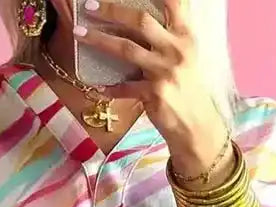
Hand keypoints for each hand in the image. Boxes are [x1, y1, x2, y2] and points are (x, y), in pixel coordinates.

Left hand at [74, 0, 229, 178]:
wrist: (197, 125)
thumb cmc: (187, 88)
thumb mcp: (185, 56)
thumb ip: (167, 35)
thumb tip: (136, 19)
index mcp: (185, 35)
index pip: (174, 2)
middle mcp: (176, 49)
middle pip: (141, 20)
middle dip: (112, 10)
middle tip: (89, 6)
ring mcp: (165, 72)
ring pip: (127, 49)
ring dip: (99, 40)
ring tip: (79, 34)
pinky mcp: (155, 95)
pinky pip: (125, 88)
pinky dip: (110, 87)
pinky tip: (98, 86)